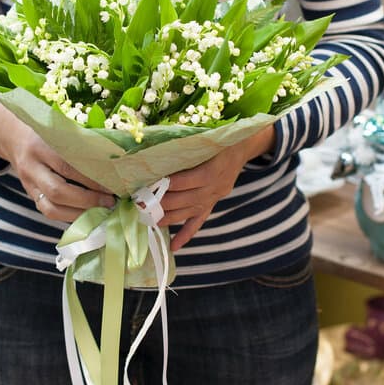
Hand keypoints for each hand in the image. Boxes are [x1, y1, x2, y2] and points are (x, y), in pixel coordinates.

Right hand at [0, 101, 114, 221]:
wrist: (13, 135)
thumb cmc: (44, 129)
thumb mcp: (58, 128)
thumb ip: (79, 142)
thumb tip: (114, 158)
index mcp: (40, 145)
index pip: (67, 166)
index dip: (91, 178)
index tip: (114, 183)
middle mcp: (31, 166)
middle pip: (58, 191)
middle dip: (88, 200)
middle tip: (110, 200)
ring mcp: (28, 183)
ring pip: (51, 208)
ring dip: (79, 213)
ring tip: (102, 211)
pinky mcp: (30, 195)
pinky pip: (49, 212)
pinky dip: (70, 216)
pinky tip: (87, 214)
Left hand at [159, 125, 275, 250]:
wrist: (243, 146)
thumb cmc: (220, 138)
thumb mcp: (207, 137)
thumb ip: (188, 146)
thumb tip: (160, 152)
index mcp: (212, 169)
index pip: (186, 181)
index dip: (167, 184)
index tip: (147, 185)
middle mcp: (214, 187)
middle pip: (185, 200)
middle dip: (161, 203)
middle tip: (141, 204)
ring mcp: (214, 197)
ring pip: (189, 212)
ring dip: (168, 217)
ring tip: (150, 220)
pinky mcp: (213, 203)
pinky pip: (199, 222)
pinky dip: (186, 234)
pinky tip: (174, 246)